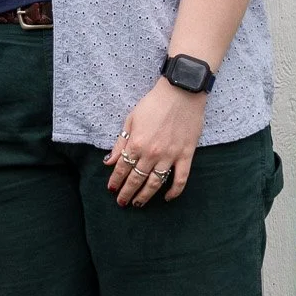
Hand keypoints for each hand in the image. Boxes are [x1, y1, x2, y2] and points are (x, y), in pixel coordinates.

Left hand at [104, 80, 206, 207]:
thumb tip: (109, 161)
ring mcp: (170, 156)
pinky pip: (181, 179)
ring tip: (138, 204)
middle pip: (136, 179)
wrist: (181, 92)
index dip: (115, 181)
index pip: (122, 168)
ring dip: (145, 196)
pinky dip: (174, 191)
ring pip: (155, 183)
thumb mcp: (131, 119)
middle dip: (127, 193)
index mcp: (136, 143)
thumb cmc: (154, 103)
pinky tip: (167, 198)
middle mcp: (151, 153)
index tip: (112, 190)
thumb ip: (120, 142)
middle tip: (122, 203)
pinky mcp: (186, 155)